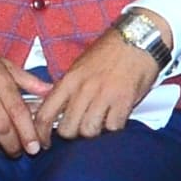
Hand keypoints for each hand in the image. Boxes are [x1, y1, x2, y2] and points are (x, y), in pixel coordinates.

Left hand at [36, 29, 163, 140]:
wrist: (138, 38)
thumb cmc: (110, 51)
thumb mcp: (80, 66)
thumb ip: (69, 89)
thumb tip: (58, 110)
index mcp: (69, 81)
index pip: (45, 114)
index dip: (41, 133)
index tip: (45, 142)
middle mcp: (83, 90)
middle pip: (67, 129)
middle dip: (74, 134)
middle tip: (81, 128)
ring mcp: (104, 96)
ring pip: (89, 131)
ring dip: (95, 131)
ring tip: (101, 123)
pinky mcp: (124, 100)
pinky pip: (113, 127)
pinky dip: (114, 127)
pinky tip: (116, 117)